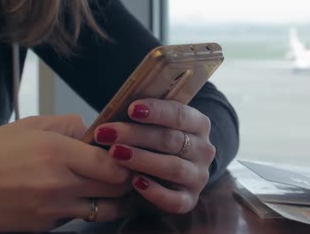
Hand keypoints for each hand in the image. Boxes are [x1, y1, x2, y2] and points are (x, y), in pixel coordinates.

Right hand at [0, 115, 131, 231]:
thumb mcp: (29, 125)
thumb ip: (68, 124)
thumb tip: (93, 131)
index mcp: (57, 152)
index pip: (113, 165)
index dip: (125, 161)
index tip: (125, 156)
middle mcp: (59, 184)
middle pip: (115, 189)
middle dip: (124, 180)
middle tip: (123, 171)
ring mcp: (52, 211)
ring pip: (102, 211)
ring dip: (110, 200)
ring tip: (106, 188)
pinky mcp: (43, 228)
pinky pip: (75, 219)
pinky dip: (80, 210)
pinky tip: (71, 197)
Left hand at [93, 99, 215, 213]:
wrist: (165, 177)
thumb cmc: (153, 143)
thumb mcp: (153, 125)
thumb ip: (143, 117)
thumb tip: (118, 108)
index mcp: (198, 124)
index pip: (180, 114)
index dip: (156, 111)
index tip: (131, 109)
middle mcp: (203, 150)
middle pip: (170, 140)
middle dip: (136, 135)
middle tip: (106, 132)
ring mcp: (198, 176)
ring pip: (173, 167)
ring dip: (142, 159)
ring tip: (115, 153)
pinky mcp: (190, 200)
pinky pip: (175, 200)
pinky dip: (155, 192)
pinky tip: (135, 182)